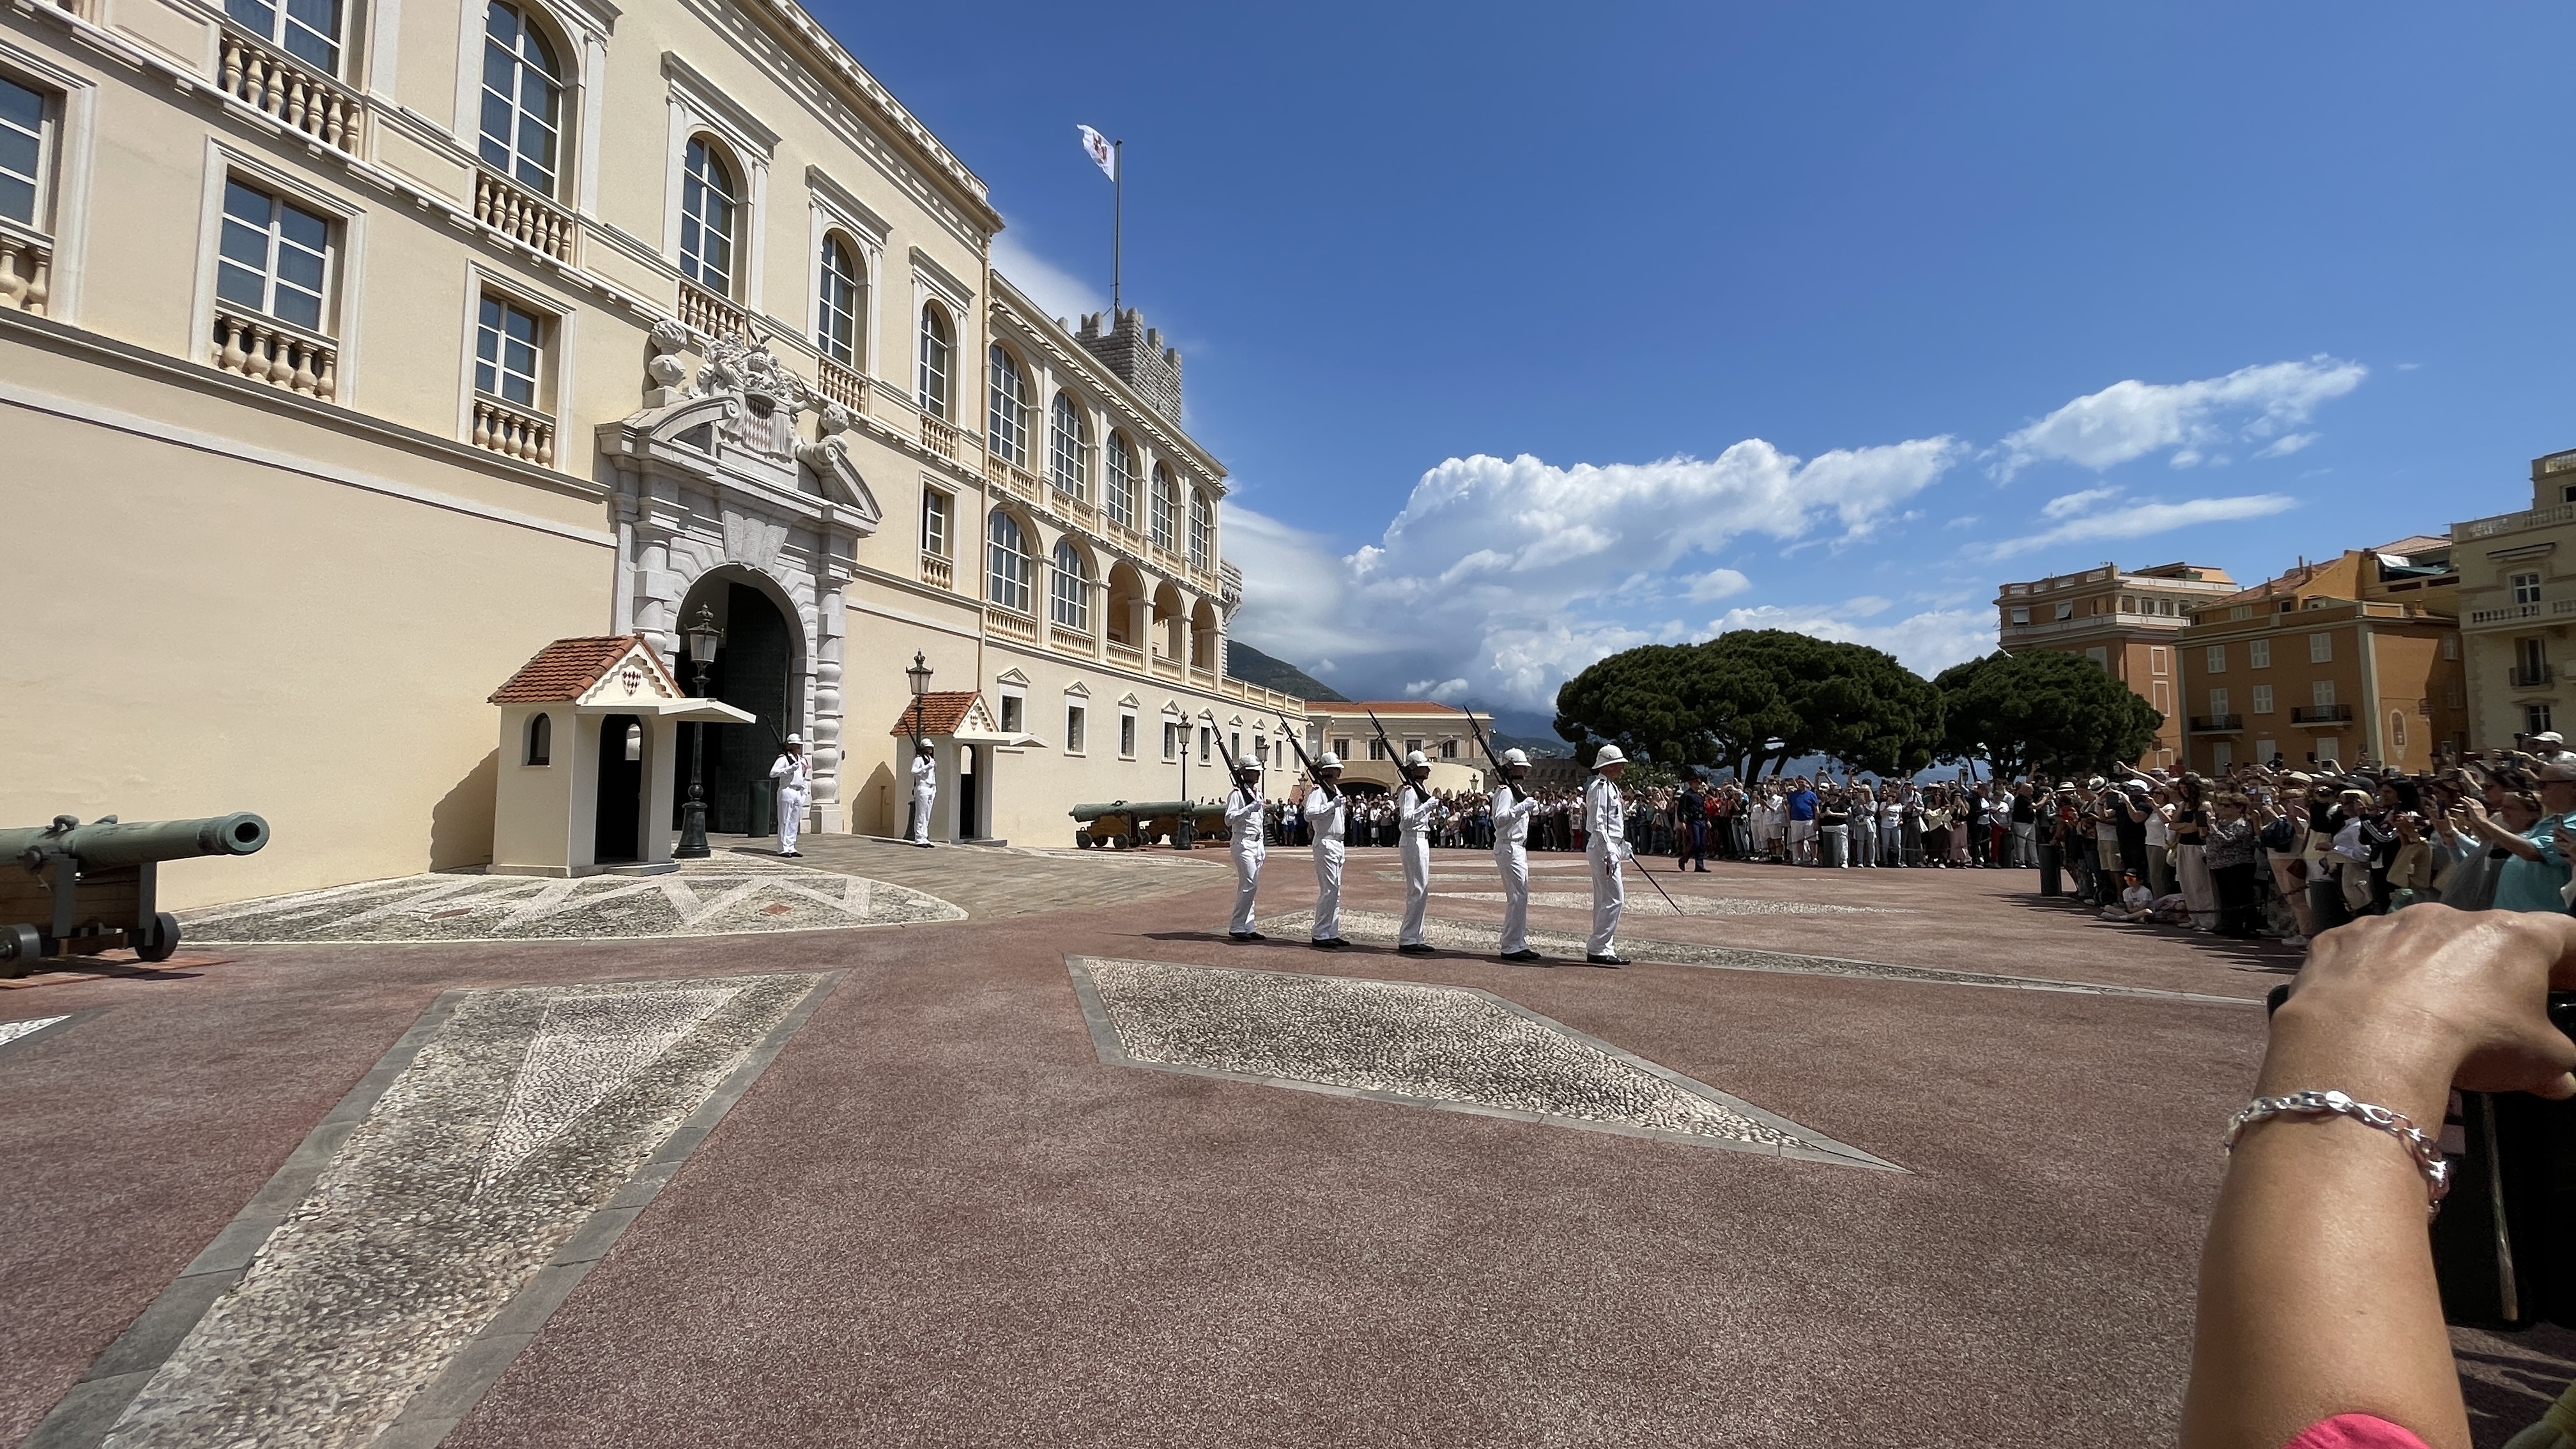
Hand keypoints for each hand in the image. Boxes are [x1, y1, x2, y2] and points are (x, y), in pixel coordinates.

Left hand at [2267, 907, 2575, 1126]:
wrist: (2369, 1040)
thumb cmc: (2472, 1041)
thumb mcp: (2536, 1060)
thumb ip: (2557, 1062)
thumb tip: (2560, 1079)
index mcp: (2511, 936)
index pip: (2563, 934)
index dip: (2574, 959)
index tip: (2571, 981)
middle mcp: (2449, 916)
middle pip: (2488, 935)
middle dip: (2501, 964)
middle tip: (2506, 994)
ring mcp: (2387, 924)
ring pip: (2421, 941)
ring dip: (2433, 966)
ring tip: (2430, 1005)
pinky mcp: (2338, 941)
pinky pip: (2365, 953)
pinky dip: (2374, 975)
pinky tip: (2372, 1005)